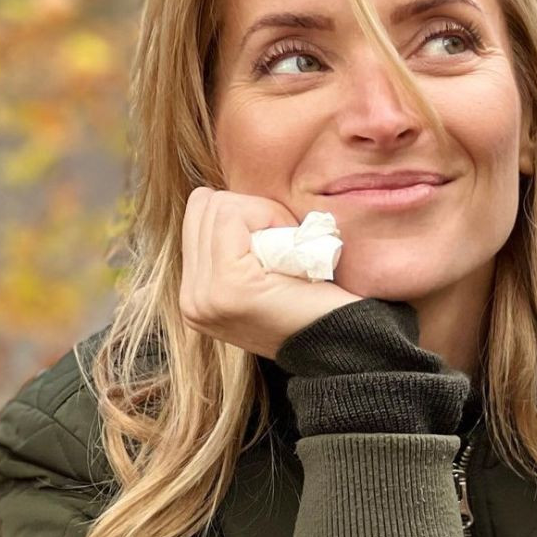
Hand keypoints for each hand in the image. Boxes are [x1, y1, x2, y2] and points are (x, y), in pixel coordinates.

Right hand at [179, 187, 361, 360]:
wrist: (345, 341)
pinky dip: (268, 216)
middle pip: (204, 207)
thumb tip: (217, 196)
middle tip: (286, 244)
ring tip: (287, 251)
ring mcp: (203, 296)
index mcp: (195, 295)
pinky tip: (290, 250)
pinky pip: (233, 215)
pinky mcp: (226, 285)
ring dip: (262, 215)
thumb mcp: (261, 272)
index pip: (198, 215)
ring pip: (217, 207)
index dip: (244, 214)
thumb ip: (232, 245)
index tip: (278, 242)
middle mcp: (190, 300)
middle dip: (250, 211)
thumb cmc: (316, 300)